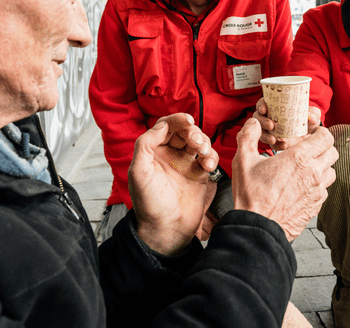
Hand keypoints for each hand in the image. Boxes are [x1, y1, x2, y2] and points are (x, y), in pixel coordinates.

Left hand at [128, 113, 218, 254]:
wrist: (167, 230)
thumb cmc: (150, 204)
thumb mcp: (138, 171)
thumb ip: (145, 143)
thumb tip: (161, 126)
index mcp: (152, 153)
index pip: (165, 127)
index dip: (176, 120)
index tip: (187, 120)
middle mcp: (169, 156)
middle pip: (184, 131)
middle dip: (192, 131)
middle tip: (195, 141)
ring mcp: (185, 165)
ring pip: (198, 142)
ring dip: (203, 142)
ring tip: (202, 153)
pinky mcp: (199, 175)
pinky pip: (208, 158)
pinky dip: (211, 157)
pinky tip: (208, 165)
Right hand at [232, 118, 337, 241]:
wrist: (258, 229)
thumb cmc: (251, 196)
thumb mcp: (243, 161)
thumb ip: (248, 137)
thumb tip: (252, 123)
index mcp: (299, 158)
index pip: (326, 137)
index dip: (320, 132)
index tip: (310, 134)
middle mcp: (313, 173)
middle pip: (333, 152)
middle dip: (322, 148)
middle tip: (308, 150)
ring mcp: (317, 191)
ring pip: (331, 171)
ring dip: (322, 166)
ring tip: (305, 168)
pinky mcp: (316, 206)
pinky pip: (325, 190)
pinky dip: (318, 185)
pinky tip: (302, 186)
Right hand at [254, 98, 321, 150]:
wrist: (311, 137)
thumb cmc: (308, 121)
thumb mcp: (312, 116)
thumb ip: (313, 114)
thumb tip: (311, 116)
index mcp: (275, 107)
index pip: (263, 103)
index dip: (261, 105)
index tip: (264, 109)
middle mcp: (269, 118)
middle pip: (258, 118)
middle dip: (262, 121)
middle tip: (271, 125)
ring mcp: (270, 131)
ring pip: (260, 132)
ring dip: (265, 135)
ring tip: (273, 139)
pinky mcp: (274, 142)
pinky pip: (271, 144)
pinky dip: (276, 146)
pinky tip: (283, 146)